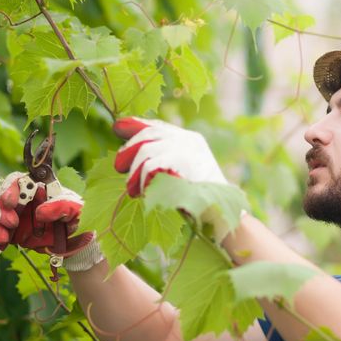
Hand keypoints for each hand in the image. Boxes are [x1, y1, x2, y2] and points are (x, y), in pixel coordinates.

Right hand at [0, 172, 91, 260]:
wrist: (75, 239)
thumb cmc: (75, 215)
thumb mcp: (75, 209)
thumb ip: (61, 207)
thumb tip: (41, 212)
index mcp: (35, 188)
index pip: (17, 181)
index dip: (10, 189)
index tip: (11, 202)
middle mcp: (21, 200)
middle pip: (0, 199)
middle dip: (0, 211)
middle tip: (10, 224)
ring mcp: (13, 217)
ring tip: (1, 240)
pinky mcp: (11, 234)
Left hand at [113, 117, 227, 196]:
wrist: (222, 216)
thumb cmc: (200, 202)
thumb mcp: (180, 176)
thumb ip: (162, 162)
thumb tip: (129, 157)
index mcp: (192, 140)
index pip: (159, 126)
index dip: (136, 125)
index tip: (117, 127)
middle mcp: (191, 140)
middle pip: (150, 133)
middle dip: (130, 147)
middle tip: (118, 166)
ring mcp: (189, 149)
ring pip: (147, 150)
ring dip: (134, 170)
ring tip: (131, 188)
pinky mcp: (184, 162)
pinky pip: (151, 165)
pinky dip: (141, 178)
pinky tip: (141, 191)